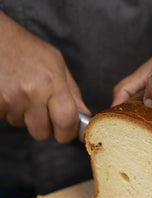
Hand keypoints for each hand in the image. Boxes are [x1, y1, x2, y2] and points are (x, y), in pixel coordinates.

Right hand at [0, 11, 89, 142]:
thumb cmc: (27, 49)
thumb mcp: (57, 64)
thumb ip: (72, 92)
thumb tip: (84, 114)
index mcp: (53, 82)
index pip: (66, 122)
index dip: (67, 133)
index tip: (66, 132)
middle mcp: (32, 92)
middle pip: (42, 133)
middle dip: (42, 126)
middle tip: (39, 107)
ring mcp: (11, 98)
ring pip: (22, 125)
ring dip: (23, 115)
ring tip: (21, 93)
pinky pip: (5, 118)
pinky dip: (7, 110)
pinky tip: (8, 93)